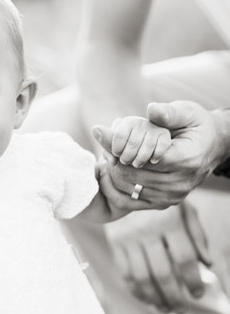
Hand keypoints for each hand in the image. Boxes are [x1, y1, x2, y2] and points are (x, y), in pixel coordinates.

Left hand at [93, 100, 226, 206]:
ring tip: (105, 156)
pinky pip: (130, 202)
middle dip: (113, 159)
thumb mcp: (186, 112)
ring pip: (128, 189)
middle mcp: (180, 183)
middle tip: (101, 145)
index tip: (101, 132)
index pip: (144, 159)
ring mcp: (172, 196)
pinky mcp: (164, 203)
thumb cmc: (196, 125)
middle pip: (133, 176)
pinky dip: (115, 187)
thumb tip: (151, 110)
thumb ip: (168, 112)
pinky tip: (109, 171)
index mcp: (186, 160)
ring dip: (112, 173)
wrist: (211, 146)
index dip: (119, 147)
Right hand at [104, 201, 211, 312]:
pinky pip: (126, 274)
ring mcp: (128, 238)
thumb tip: (208, 265)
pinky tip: (149, 299)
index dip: (193, 281)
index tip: (198, 294)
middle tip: (182, 309)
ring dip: (156, 299)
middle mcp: (146, 230)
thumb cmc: (159, 200)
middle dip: (175, 296)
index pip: (184, 258)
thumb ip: (197, 235)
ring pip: (142, 278)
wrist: (122, 184)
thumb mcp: (183, 208)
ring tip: (167, 308)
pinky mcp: (115, 243)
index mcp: (168, 220)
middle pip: (162, 273)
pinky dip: (138, 292)